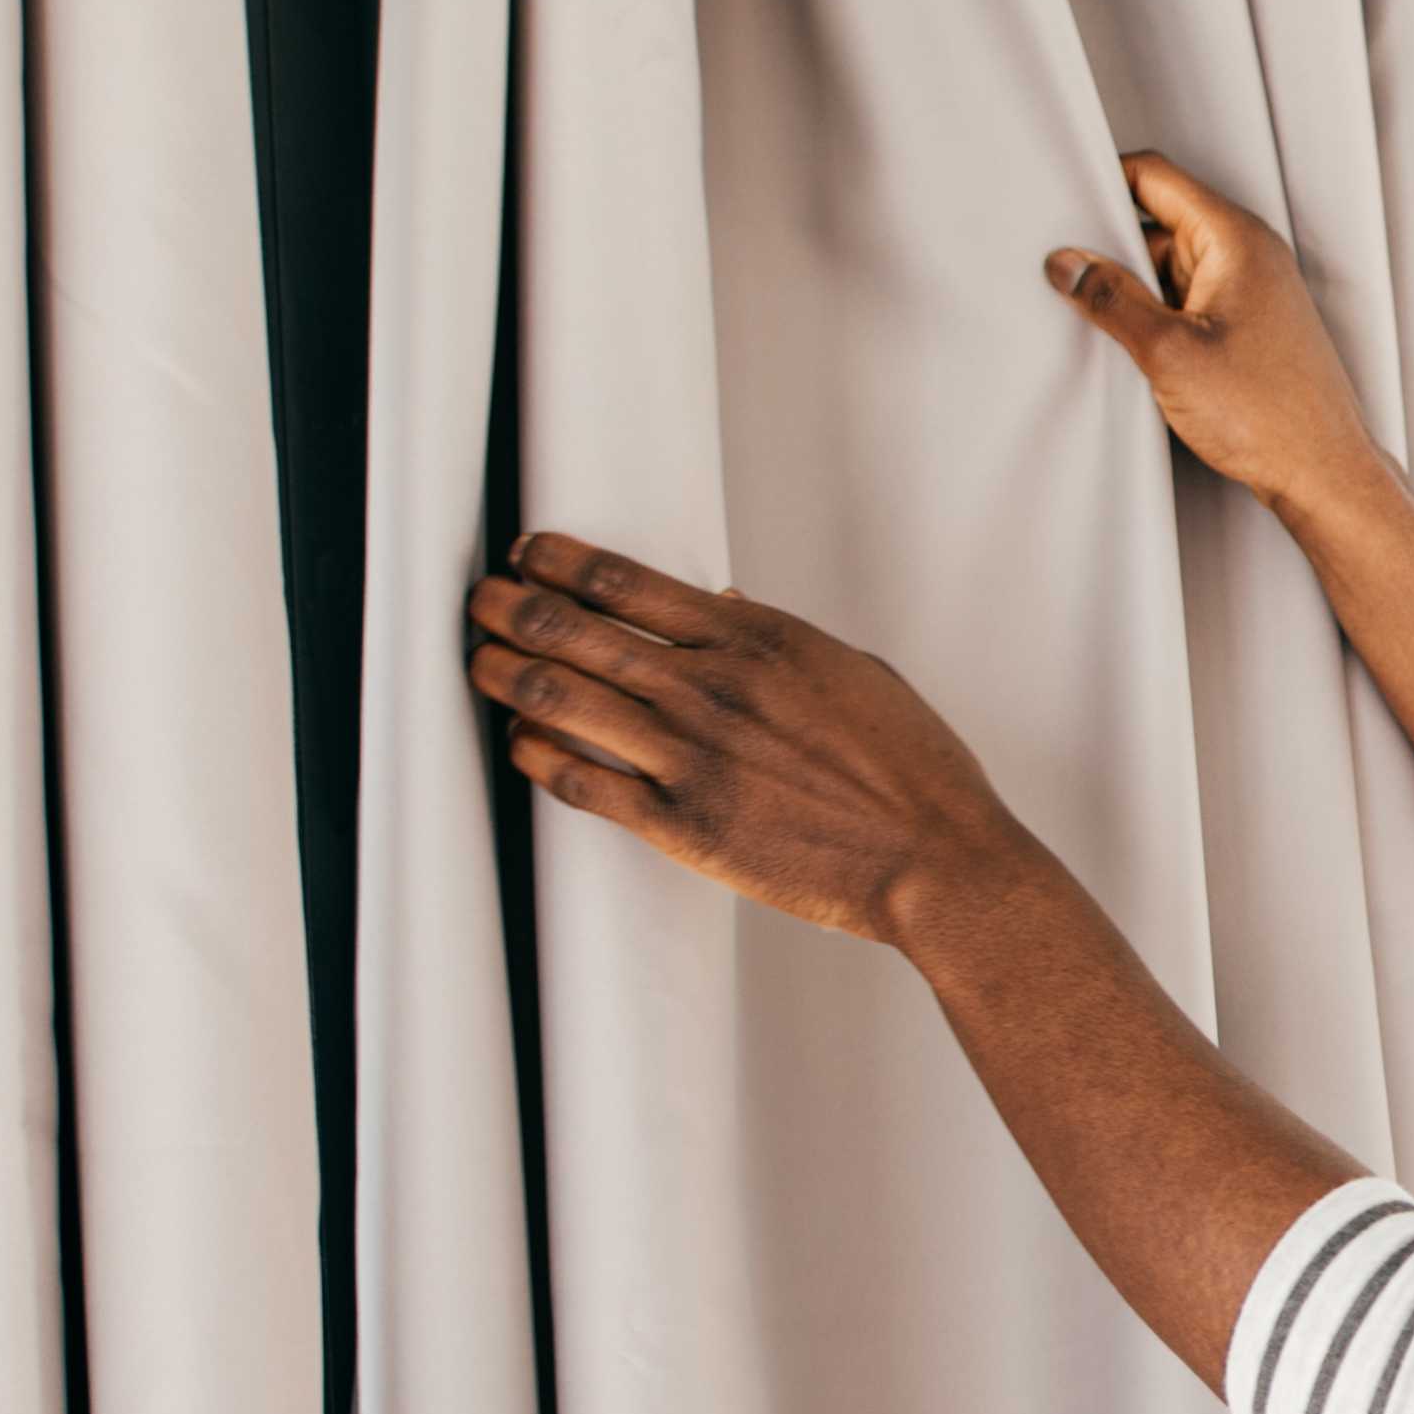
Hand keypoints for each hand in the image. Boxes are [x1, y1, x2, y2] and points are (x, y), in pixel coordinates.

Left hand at [469, 534, 1028, 947]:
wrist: (934, 859)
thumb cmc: (909, 769)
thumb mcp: (849, 669)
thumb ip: (774, 637)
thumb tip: (721, 606)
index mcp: (752, 640)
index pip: (621, 582)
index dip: (555, 561)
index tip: (526, 555)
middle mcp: (708, 689)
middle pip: (571, 630)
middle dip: (508, 608)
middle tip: (480, 601)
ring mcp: (689, 757)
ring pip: (560, 699)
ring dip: (504, 673)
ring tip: (479, 660)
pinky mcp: (681, 826)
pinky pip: (580, 782)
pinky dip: (536, 755)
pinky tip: (520, 741)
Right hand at [1051, 154, 1384, 516]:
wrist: (1322, 474)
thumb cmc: (1271, 416)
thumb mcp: (1169, 352)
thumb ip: (1112, 300)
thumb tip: (1068, 264)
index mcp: (1235, 239)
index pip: (1156, 178)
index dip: (1105, 181)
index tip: (1063, 201)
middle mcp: (1247, 255)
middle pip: (1159, 222)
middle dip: (1112, 246)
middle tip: (1069, 274)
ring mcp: (1248, 292)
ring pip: (1170, 267)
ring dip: (1134, 289)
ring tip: (1102, 321)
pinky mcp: (1246, 327)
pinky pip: (1187, 300)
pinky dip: (1157, 315)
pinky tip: (1135, 347)